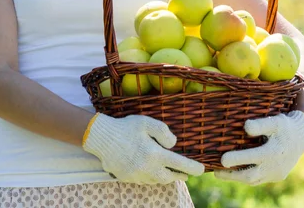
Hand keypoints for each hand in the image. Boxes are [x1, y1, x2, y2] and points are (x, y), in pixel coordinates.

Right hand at [83, 113, 204, 183]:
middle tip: (185, 173)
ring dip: (164, 176)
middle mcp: (147, 168)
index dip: (192, 167)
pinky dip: (151, 177)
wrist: (101, 138)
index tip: (202, 170)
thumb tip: (174, 144)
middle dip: (179, 176)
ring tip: (169, 172)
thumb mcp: (147, 123)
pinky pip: (144, 180)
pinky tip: (151, 170)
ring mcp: (136, 175)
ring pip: (156, 181)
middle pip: (169, 178)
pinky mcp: (127, 178)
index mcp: (154, 154)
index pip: (179, 164)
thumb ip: (163, 132)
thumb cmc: (126, 127)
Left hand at [214, 111, 303, 185]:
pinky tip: (234, 172)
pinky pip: (259, 179)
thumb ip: (260, 124)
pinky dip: (246, 177)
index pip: (253, 158)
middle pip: (251, 175)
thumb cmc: (285, 126)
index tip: (222, 159)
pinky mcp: (276, 177)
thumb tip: (245, 127)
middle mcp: (275, 166)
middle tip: (216, 172)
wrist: (301, 138)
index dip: (237, 159)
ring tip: (220, 173)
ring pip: (254, 180)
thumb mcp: (275, 121)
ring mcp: (276, 174)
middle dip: (232, 175)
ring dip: (236, 178)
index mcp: (274, 151)